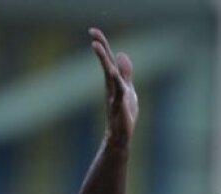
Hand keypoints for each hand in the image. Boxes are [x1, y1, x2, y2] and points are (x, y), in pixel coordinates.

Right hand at [89, 27, 137, 144]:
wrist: (120, 136)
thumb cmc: (123, 113)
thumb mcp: (127, 89)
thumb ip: (125, 73)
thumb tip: (122, 53)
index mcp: (114, 81)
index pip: (108, 60)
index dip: (102, 46)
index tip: (93, 31)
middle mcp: (111, 87)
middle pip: (107, 65)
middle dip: (101, 50)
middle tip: (92, 35)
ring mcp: (114, 96)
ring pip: (109, 76)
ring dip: (104, 62)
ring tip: (97, 48)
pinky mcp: (119, 107)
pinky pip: (118, 93)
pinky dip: (117, 82)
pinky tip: (114, 73)